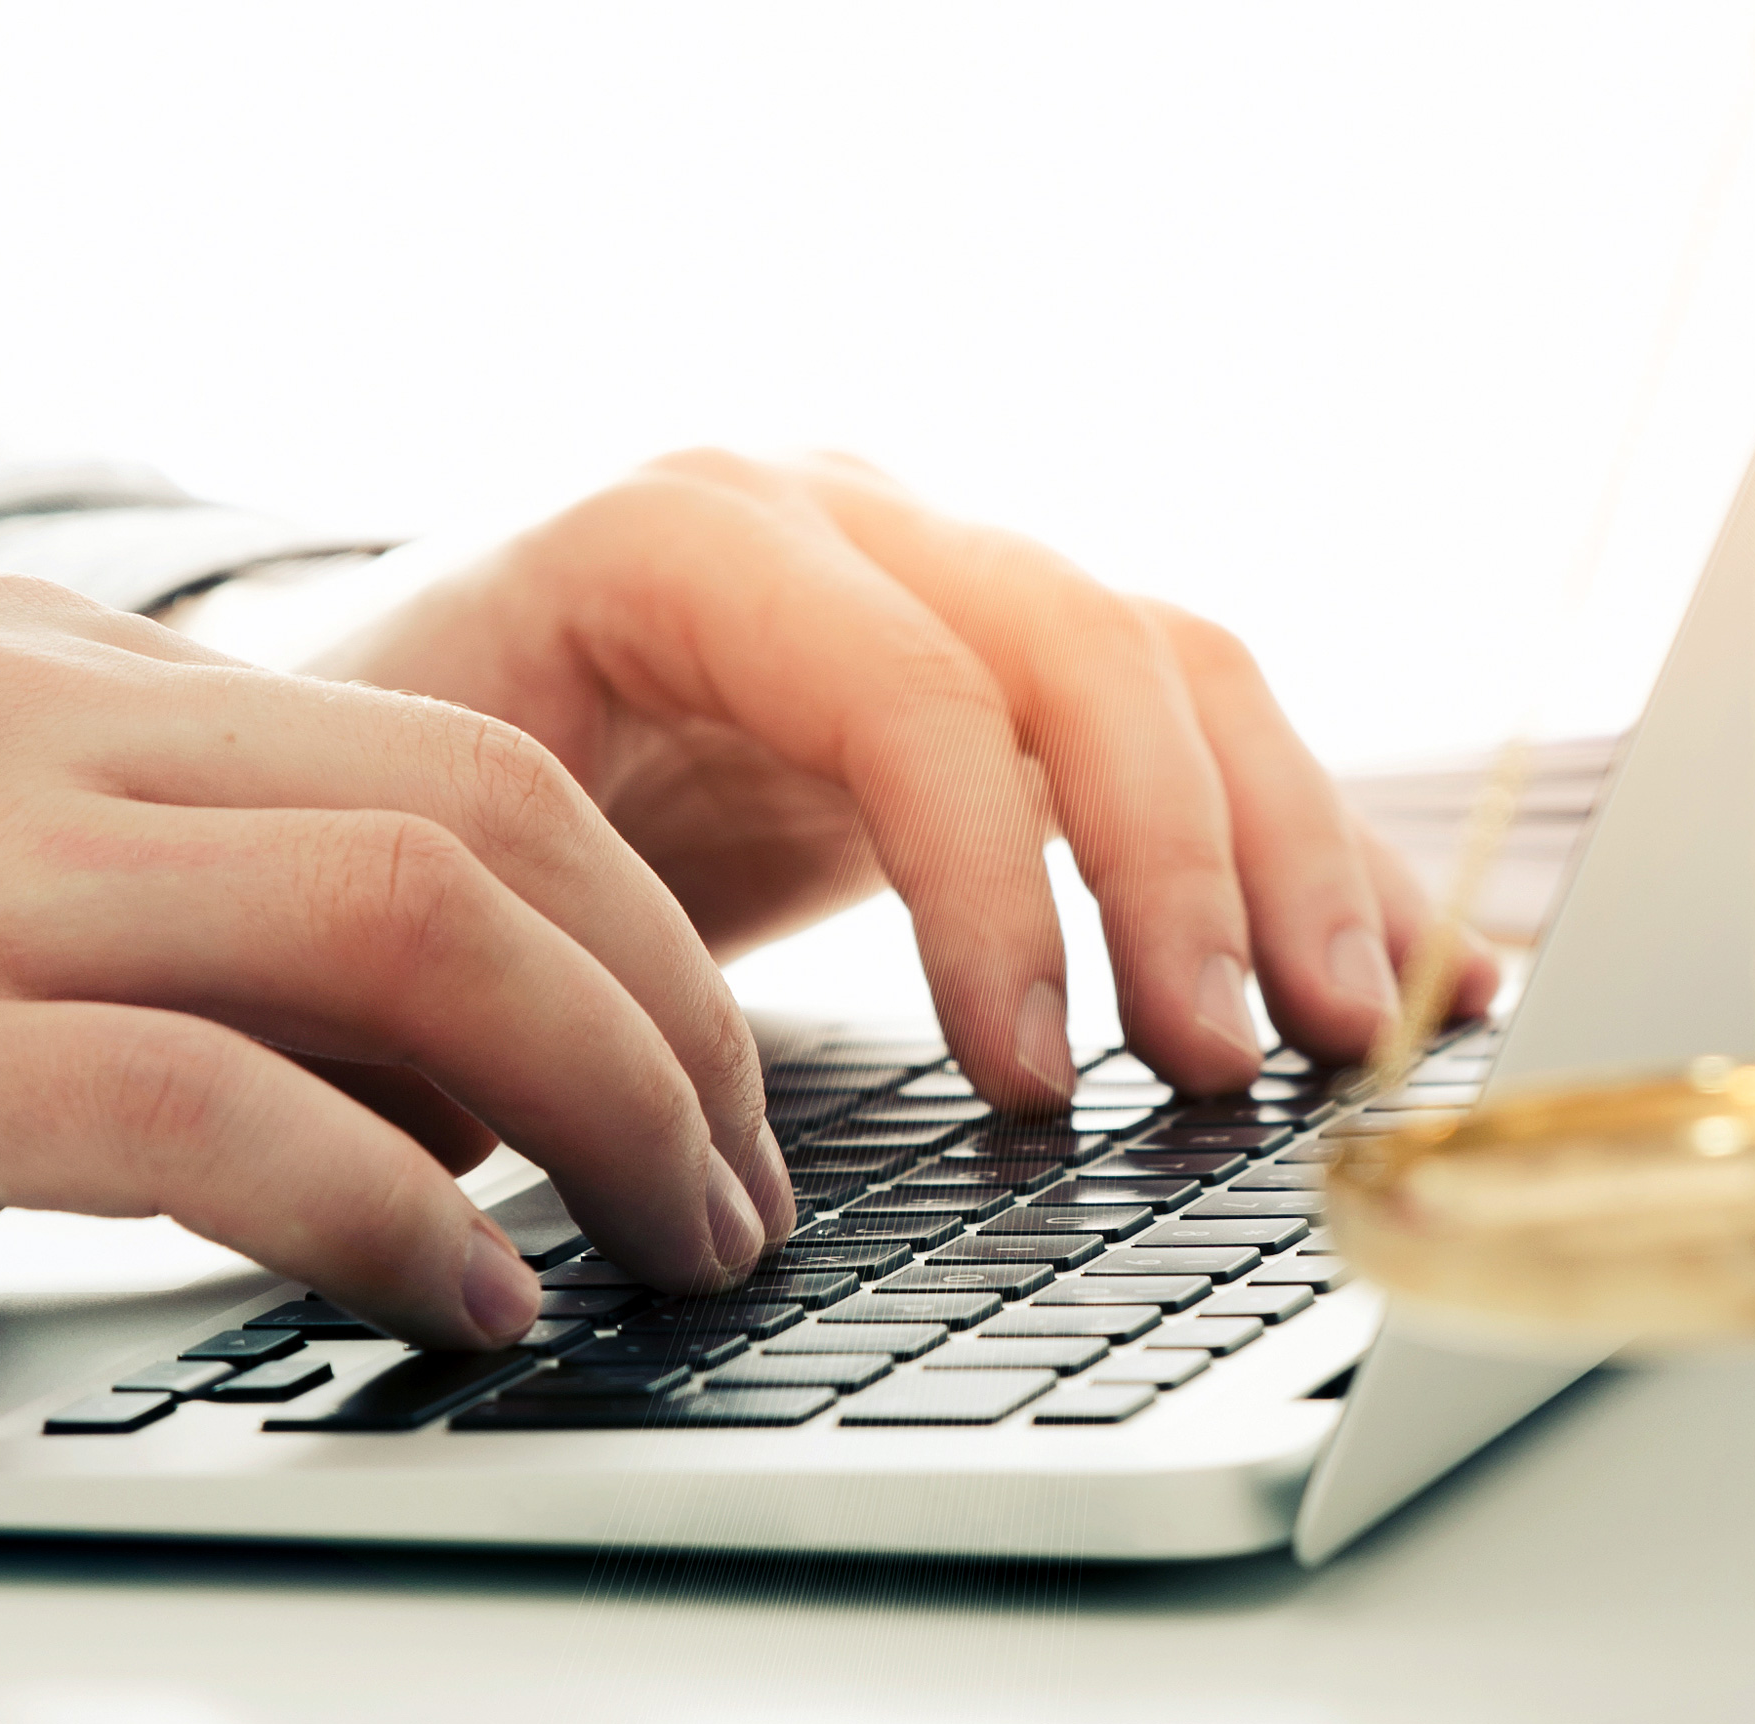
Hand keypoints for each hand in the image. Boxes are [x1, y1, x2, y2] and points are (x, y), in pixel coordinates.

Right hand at [0, 577, 792, 1379]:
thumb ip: (124, 905)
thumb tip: (408, 1057)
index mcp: (34, 673)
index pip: (441, 751)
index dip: (632, 927)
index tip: (707, 1084)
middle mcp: (8, 728)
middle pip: (475, 820)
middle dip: (671, 1016)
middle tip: (742, 1187)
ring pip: (398, 928)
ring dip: (598, 1106)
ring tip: (672, 1249)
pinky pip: (216, 1110)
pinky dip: (393, 1214)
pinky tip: (468, 1305)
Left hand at [292, 450, 1498, 1107]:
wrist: (338, 743)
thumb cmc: (353, 830)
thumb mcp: (401, 879)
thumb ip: (538, 985)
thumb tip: (695, 1179)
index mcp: (675, 540)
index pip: (911, 684)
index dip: (999, 884)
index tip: (1034, 1085)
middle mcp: (837, 514)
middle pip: (1090, 645)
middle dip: (1190, 867)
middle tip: (1233, 1068)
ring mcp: (939, 572)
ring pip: (1178, 671)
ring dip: (1288, 857)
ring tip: (1355, 1037)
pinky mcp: (1004, 671)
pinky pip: (1195, 729)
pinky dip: (1308, 850)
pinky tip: (1416, 970)